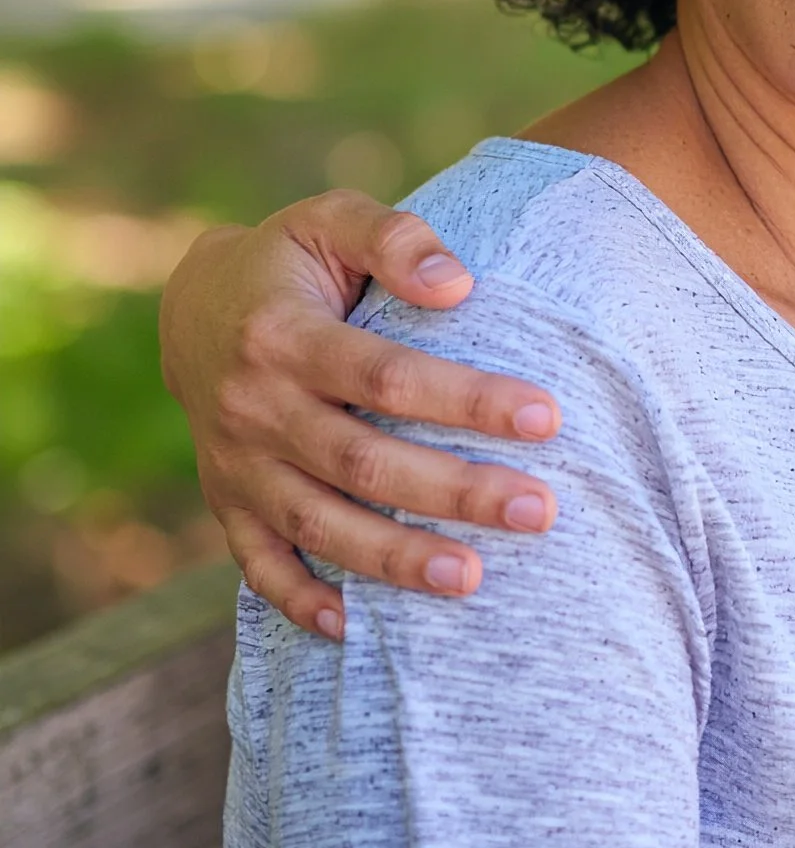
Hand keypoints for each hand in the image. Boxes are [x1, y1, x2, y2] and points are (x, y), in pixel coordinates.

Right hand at [159, 190, 566, 638]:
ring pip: (320, 525)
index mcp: (283, 336)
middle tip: (540, 510)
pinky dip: (300, 601)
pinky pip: (258, 565)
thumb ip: (395, 237)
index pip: (388, 377)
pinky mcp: (229, 503)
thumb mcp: (331, 218)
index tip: (547, 416)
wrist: (194, 305)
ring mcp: (237, 465)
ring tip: (474, 578)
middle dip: (455, 492)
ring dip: (396, 558)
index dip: (468, 399)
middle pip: (365, 463)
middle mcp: (254, 408)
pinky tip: (355, 630)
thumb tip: (458, 284)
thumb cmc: (291, 258)